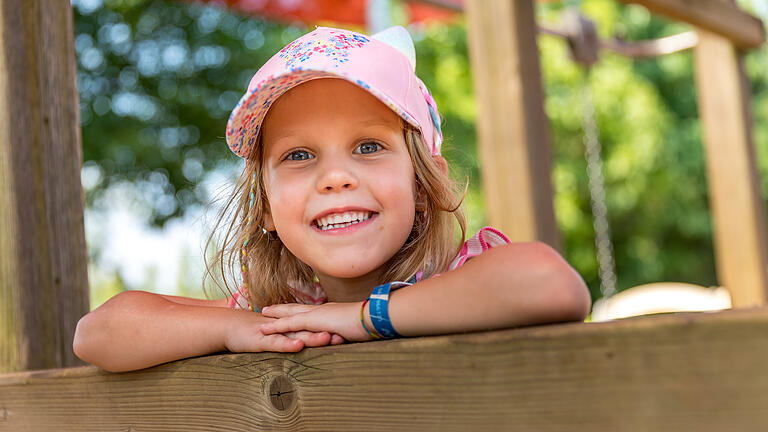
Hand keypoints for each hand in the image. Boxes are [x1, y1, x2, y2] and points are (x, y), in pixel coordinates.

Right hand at [223, 311, 344, 353]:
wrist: (231, 327)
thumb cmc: (258, 333)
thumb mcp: (282, 336)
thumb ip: (298, 337)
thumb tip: (317, 343)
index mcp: (294, 326)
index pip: (317, 327)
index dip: (333, 328)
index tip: (352, 331)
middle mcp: (288, 328)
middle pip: (312, 329)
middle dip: (329, 331)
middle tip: (348, 334)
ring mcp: (276, 333)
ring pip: (298, 335)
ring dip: (313, 336)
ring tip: (329, 338)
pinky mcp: (263, 341)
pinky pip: (278, 343)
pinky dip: (288, 343)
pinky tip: (298, 345)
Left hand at [260, 302, 372, 341]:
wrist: (375, 317)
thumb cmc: (371, 323)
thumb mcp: (355, 329)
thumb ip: (347, 331)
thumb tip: (349, 336)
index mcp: (331, 312)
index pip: (310, 310)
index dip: (298, 309)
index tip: (288, 309)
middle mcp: (322, 310)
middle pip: (296, 308)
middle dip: (281, 309)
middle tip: (267, 309)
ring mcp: (317, 314)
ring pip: (290, 314)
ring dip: (275, 316)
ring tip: (261, 316)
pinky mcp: (314, 321)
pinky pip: (291, 323)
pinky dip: (277, 325)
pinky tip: (265, 328)